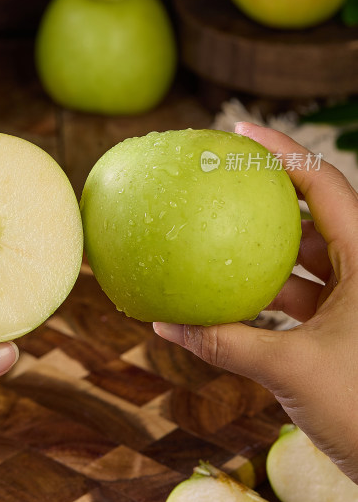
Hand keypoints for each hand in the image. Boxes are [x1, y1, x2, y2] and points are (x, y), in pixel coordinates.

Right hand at [154, 121, 357, 482]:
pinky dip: (265, 292)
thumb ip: (224, 343)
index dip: (283, 151)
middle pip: (312, 213)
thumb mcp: (289, 370)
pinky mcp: (343, 325)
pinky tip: (228, 295)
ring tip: (216, 234)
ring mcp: (353, 299)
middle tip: (222, 179)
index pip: (324, 185)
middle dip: (268, 196)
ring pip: (303, 257)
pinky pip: (299, 293)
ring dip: (262, 251)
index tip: (240, 131)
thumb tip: (162, 324)